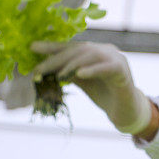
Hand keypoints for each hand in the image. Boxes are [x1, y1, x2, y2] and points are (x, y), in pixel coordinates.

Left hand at [30, 41, 151, 133]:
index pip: (72, 46)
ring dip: (72, 64)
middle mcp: (107, 50)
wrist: (126, 111)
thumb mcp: (82, 81)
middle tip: (39, 69)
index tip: (32, 47)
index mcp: (96, 50)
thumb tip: (43, 68)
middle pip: (79, 50)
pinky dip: (93, 70)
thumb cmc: (104, 94)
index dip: (52, 47)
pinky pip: (107, 67)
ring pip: (91, 55)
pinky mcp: (123, 72)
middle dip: (57, 59)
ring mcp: (117, 59)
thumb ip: (68, 72)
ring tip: (58, 75)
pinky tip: (80, 74)